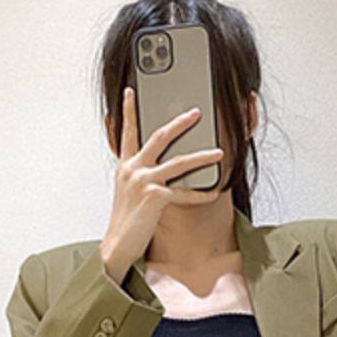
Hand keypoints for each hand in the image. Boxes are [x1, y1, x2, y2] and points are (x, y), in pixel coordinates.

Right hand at [100, 87, 223, 282]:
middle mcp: (133, 169)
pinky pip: (184, 193)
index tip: (131, 92)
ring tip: (219, 152)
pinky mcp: (155, 198)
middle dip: (180, 123)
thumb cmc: (125, 218)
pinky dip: (201, 194)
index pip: (126, 131)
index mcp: (125, 165)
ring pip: (179, 162)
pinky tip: (214, 193)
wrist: (118, 244)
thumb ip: (139, 172)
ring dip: (202, 156)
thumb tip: (159, 162)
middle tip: (196, 113)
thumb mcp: (127, 189)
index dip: (129, 110)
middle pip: (159, 137)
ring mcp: (144, 182)